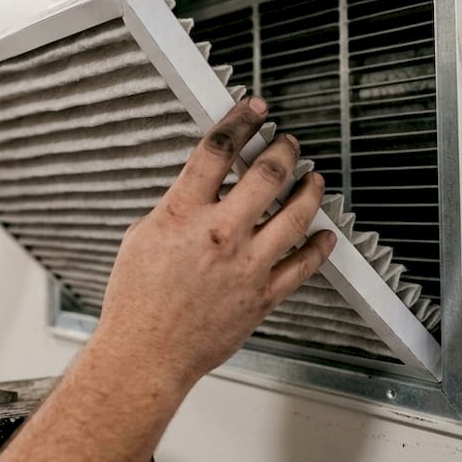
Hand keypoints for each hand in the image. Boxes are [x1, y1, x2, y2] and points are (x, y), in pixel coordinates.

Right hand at [89, 97, 335, 392]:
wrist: (146, 354)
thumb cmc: (137, 302)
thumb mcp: (142, 237)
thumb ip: (177, 208)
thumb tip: (202, 189)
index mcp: (183, 214)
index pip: (217, 150)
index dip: (240, 120)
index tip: (254, 108)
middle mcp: (219, 234)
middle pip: (266, 173)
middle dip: (284, 149)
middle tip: (288, 141)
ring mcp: (246, 266)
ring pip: (295, 214)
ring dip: (310, 188)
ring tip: (313, 177)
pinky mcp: (263, 296)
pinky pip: (303, 265)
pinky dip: (319, 245)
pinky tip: (324, 233)